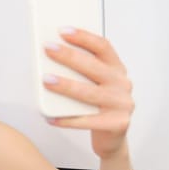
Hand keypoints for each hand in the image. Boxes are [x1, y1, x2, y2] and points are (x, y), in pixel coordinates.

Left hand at [42, 27, 134, 158]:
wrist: (112, 138)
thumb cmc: (99, 106)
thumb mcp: (95, 84)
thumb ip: (82, 71)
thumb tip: (53, 55)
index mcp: (117, 69)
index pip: (103, 47)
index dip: (83, 37)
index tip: (63, 31)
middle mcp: (122, 84)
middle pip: (94, 67)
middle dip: (69, 56)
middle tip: (49, 49)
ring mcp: (121, 104)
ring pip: (89, 93)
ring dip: (65, 85)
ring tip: (46, 80)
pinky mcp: (116, 124)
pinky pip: (87, 120)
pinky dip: (66, 119)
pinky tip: (50, 116)